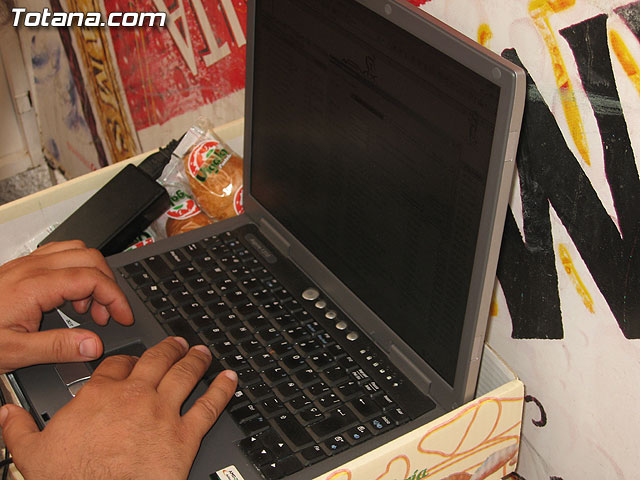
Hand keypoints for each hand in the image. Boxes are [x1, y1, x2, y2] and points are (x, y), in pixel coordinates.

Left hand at [0, 240, 133, 372]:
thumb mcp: (14, 353)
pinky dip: (76, 269)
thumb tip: (94, 345)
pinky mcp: (21, 267)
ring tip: (86, 307)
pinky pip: (60, 253)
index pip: (91, 278)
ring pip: (77, 250)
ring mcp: (25, 264)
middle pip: (90, 258)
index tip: (123, 316)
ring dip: (92, 275)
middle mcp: (31, 268)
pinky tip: (68, 295)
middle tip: (106, 315)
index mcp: (33, 286)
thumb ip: (58, 348)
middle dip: (108, 285)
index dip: (115, 297)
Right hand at [0, 337, 237, 479]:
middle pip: (157, 360)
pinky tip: (229, 380)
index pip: (115, 364)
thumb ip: (19, 429)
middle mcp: (135, 396)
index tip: (131, 358)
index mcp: (100, 395)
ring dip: (197, 360)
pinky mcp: (185, 434)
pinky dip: (221, 390)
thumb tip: (5, 415)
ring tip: (203, 352)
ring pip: (185, 374)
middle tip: (177, 342)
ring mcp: (163, 412)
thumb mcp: (33, 453)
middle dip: (168, 348)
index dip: (125, 359)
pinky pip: (209, 405)